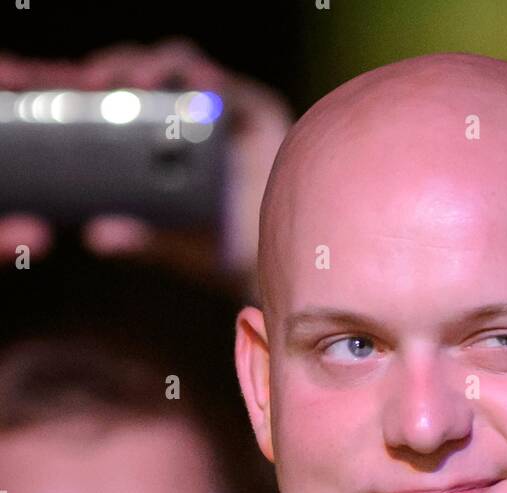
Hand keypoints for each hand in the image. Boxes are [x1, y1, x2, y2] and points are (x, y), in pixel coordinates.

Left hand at [0, 38, 292, 284]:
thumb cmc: (227, 257)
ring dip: (164, 66)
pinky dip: (214, 83)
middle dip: (125, 67)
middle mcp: (192, 122)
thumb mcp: (178, 247)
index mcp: (162, 144)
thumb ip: (142, 239)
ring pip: (186, 69)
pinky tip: (202, 87)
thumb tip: (95, 236)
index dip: (103, 85)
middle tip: (101, 81)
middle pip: (152, 75)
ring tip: (144, 81)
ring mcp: (227, 113)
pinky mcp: (261, 113)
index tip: (81, 89)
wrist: (282, 269)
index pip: (126, 97)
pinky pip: (233, 88)